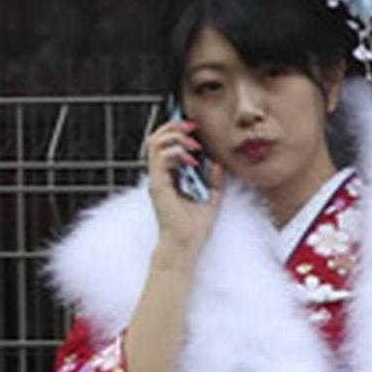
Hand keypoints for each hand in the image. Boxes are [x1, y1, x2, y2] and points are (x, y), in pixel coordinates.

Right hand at [144, 119, 218, 256]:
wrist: (187, 244)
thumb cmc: (196, 228)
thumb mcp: (212, 199)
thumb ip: (214, 181)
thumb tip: (217, 163)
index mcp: (169, 177)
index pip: (166, 146)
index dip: (177, 131)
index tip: (195, 128)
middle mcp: (160, 176)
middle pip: (156, 139)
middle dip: (173, 127)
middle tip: (192, 127)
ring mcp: (156, 179)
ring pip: (155, 143)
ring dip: (175, 137)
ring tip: (194, 144)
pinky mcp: (157, 184)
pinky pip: (160, 157)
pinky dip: (176, 152)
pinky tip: (193, 161)